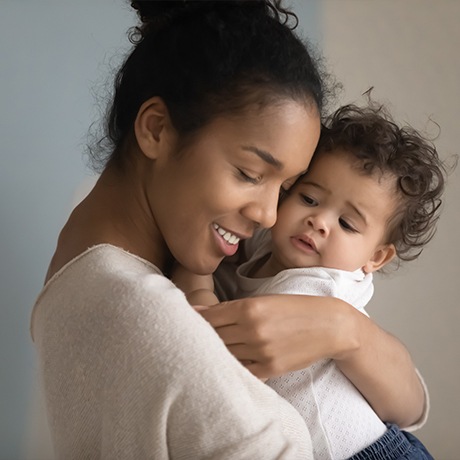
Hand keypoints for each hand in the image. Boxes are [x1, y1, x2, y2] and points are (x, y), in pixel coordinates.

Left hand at [200, 294, 356, 378]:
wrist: (329, 326)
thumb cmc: (296, 308)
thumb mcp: (265, 300)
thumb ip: (232, 308)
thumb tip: (199, 310)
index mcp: (250, 307)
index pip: (210, 316)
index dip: (196, 320)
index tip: (186, 321)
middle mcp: (252, 329)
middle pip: (213, 336)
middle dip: (202, 336)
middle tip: (192, 337)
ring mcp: (261, 351)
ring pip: (224, 354)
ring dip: (215, 352)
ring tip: (207, 350)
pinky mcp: (270, 368)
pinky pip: (240, 370)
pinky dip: (232, 366)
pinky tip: (228, 362)